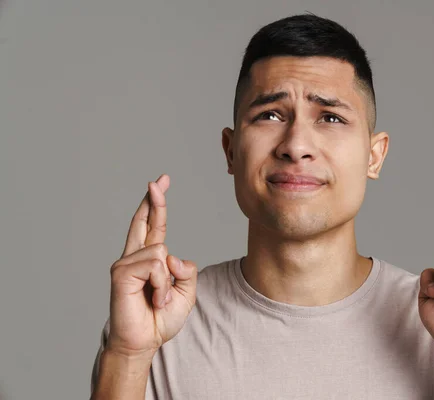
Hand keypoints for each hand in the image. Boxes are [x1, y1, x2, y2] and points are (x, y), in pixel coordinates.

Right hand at [106, 174, 197, 358]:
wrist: (144, 342)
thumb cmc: (160, 318)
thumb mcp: (185, 292)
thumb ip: (185, 270)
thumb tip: (170, 255)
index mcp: (150, 259)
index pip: (153, 226)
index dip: (157, 204)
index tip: (160, 182)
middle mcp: (134, 257)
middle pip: (143, 221)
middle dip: (153, 199)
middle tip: (158, 179)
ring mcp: (125, 264)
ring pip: (160, 251)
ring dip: (167, 281)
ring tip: (158, 299)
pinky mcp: (120, 274)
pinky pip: (154, 265)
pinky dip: (161, 284)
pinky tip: (153, 298)